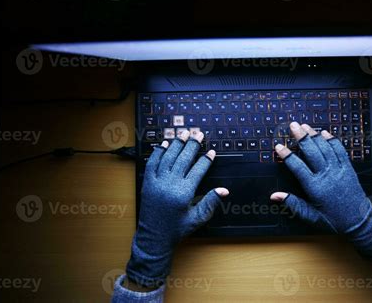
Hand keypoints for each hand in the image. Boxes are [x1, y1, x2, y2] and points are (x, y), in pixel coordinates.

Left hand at [126, 130, 228, 287]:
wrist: (153, 238)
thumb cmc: (177, 230)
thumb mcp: (197, 218)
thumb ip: (211, 202)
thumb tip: (224, 190)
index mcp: (184, 193)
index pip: (197, 170)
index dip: (205, 160)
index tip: (212, 151)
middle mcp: (170, 184)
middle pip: (183, 159)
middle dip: (192, 145)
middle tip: (198, 134)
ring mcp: (157, 182)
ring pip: (168, 157)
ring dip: (176, 144)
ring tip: (184, 133)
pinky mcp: (147, 183)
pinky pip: (152, 163)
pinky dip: (158, 153)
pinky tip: (164, 144)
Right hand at [271, 122, 371, 261]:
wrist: (359, 222)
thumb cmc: (333, 220)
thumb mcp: (310, 216)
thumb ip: (292, 204)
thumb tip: (274, 196)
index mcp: (315, 188)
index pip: (297, 167)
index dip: (287, 155)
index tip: (279, 146)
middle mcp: (327, 176)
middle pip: (312, 152)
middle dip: (301, 137)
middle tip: (293, 125)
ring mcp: (339, 170)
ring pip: (325, 148)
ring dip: (314, 135)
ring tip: (305, 126)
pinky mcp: (348, 168)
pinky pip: (340, 150)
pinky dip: (332, 140)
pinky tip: (324, 132)